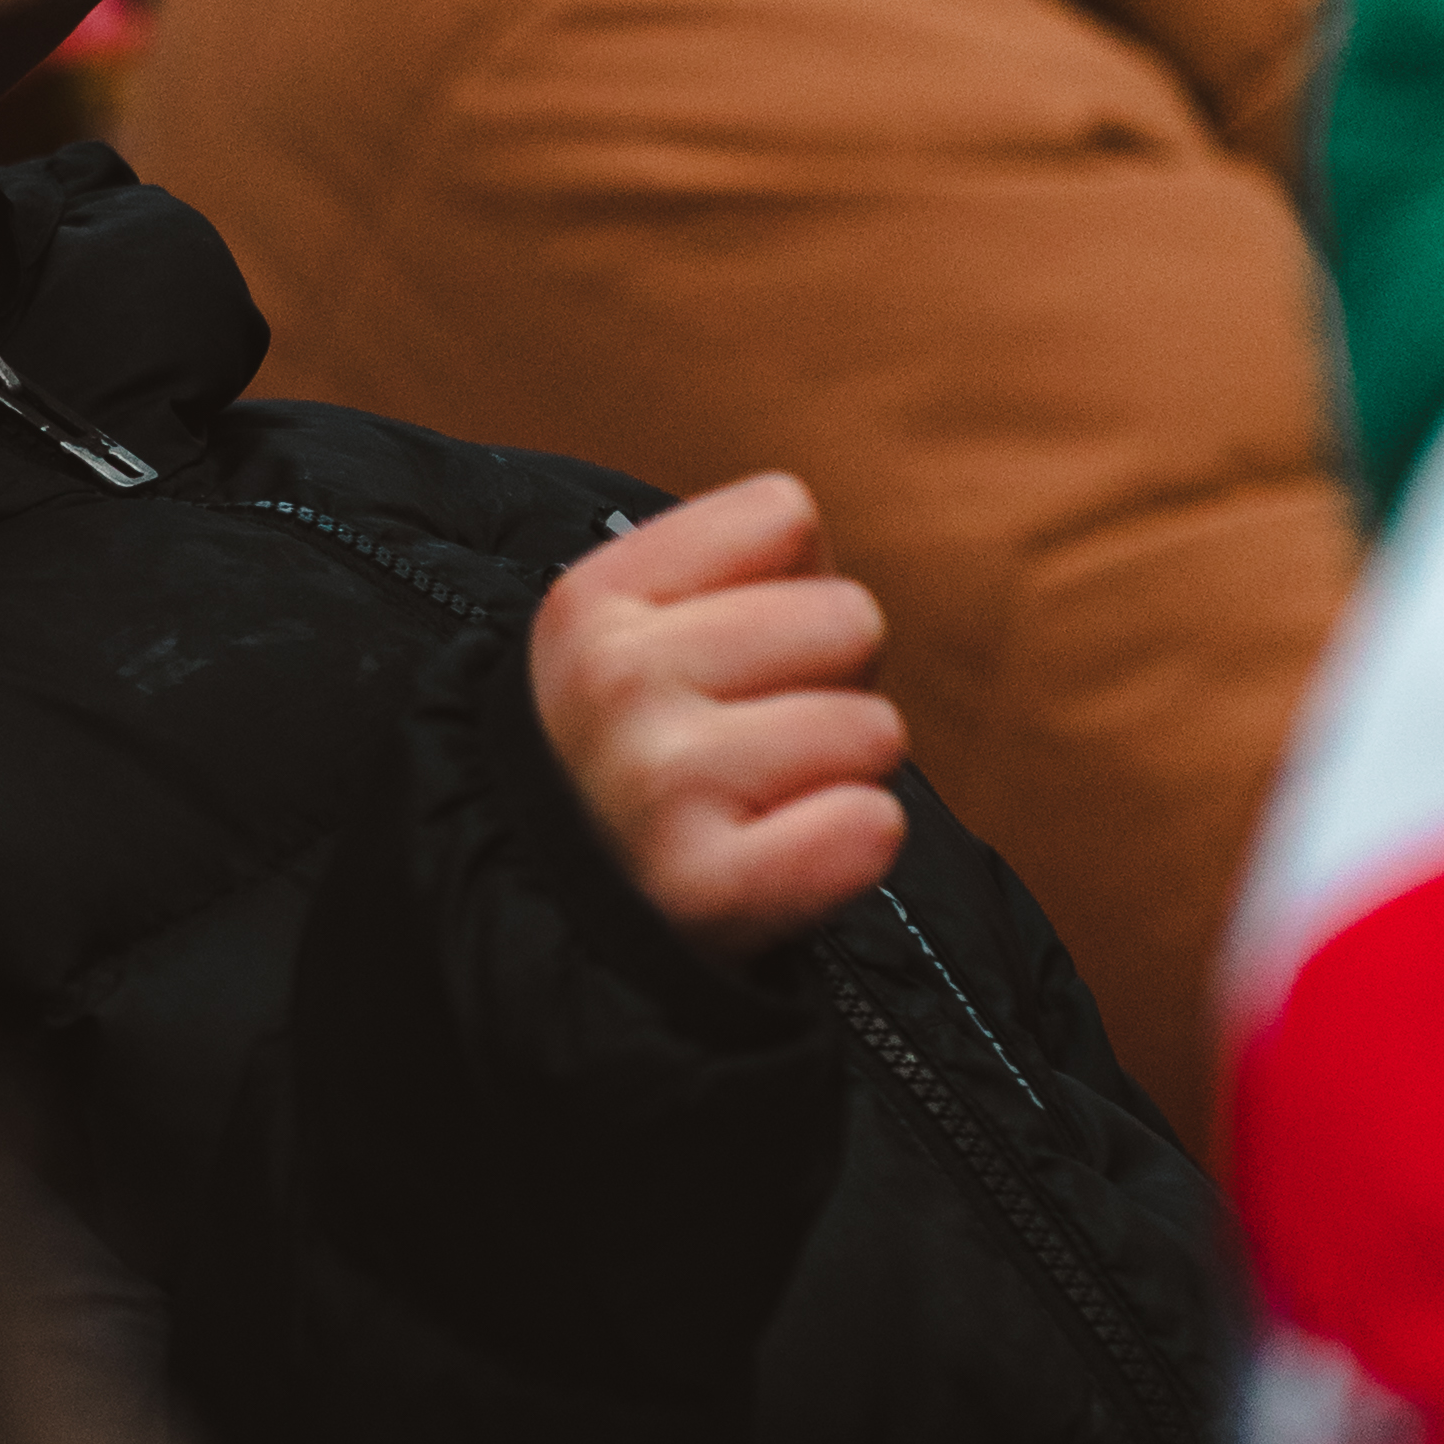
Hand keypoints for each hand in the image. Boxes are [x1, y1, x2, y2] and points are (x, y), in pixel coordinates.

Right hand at [530, 474, 907, 947]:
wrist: (567, 927)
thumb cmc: (642, 764)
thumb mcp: (637, 638)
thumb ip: (741, 568)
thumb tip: (823, 556)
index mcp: (590, 601)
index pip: (785, 515)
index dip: (788, 587)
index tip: (731, 657)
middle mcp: (611, 680)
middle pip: (852, 616)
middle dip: (831, 681)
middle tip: (757, 745)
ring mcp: (656, 784)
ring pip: (876, 727)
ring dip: (843, 772)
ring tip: (761, 807)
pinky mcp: (708, 890)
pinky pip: (869, 826)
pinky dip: (854, 845)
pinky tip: (784, 860)